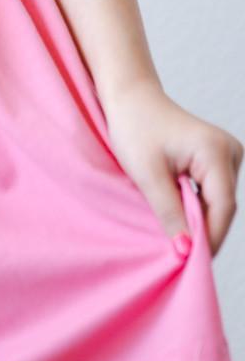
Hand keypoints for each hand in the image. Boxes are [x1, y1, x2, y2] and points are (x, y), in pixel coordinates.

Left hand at [103, 78, 242, 256]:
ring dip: (200, 221)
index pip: (222, 206)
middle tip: (181, 257)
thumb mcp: (148, 175)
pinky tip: (180, 219)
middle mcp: (229, 150)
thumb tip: (186, 250)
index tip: (191, 262)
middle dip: (204, 232)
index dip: (209, 237)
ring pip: (219, 202)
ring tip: (178, 239)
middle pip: (224, 206)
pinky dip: (197, 208)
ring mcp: (227, 154)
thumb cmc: (135, 128)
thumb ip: (170, 213)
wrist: (130, 98)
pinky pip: (213, 192)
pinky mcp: (218, 158)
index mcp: (215, 150)